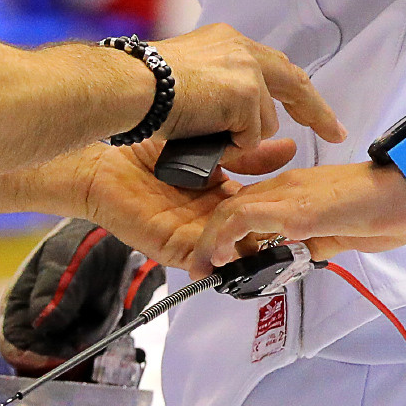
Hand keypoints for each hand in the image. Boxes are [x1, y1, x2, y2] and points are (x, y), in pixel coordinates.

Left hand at [55, 136, 297, 269]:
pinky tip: (237, 254)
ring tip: (274, 243)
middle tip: (297, 229)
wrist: (101, 161)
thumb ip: (244, 150)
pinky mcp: (174, 248)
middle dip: (271, 234)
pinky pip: (204, 262)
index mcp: (219, 193)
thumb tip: (287, 146)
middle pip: (249, 234)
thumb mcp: (207, 143)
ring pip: (232, 252)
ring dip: (252, 250)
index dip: (279, 206)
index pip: (258, 206)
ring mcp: (193, 236)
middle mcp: (209, 217)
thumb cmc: (145, 148)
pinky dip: (221, 261)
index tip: (303, 202)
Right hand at [150, 25, 343, 161]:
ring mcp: (247, 70)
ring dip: (243, 138)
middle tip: (335, 131)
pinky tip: (203, 134)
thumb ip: (221, 93)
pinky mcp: (246, 94)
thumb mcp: (191, 84)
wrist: (127, 87)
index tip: (309, 107)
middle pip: (293, 82)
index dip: (292, 88)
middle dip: (316, 111)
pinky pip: (251, 138)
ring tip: (203, 133)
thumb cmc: (141, 90)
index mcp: (226, 41)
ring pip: (265, 123)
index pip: (272, 65)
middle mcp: (241, 49)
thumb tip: (244, 124)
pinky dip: (231, 147)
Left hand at [190, 163, 405, 275]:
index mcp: (293, 192)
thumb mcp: (342, 232)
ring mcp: (290, 195)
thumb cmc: (385, 207)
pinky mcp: (300, 208)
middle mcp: (285, 187)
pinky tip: (221, 257)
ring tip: (204, 268)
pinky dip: (227, 236)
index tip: (218, 261)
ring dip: (210, 241)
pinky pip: (249, 216)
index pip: (246, 208)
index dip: (226, 234)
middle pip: (230, 207)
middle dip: (209, 240)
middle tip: (202, 269)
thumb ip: (318, 241)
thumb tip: (302, 257)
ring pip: (231, 209)